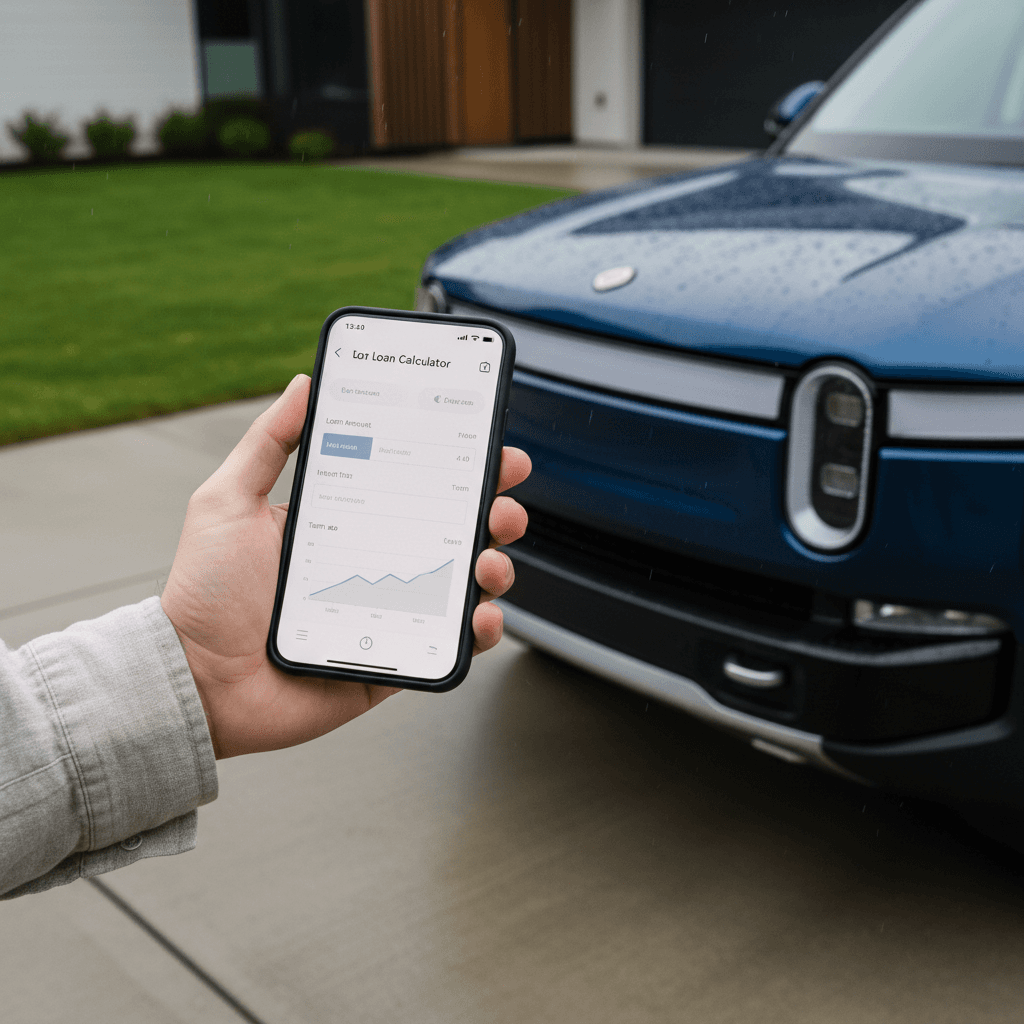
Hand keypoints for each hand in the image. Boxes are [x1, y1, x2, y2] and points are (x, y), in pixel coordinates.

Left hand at [161, 374, 530, 757]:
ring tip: (490, 560)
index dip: (458, 466)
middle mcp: (375, 565)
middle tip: (502, 502)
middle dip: (494, 511)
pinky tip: (482, 616)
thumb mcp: (228, 500)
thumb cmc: (205, 593)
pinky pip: (451, 645)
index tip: (487, 444)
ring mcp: (390, 613)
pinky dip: (480, 631)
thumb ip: (267, 442)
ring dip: (495, 565)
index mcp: (346, 523)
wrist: (195, 678)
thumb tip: (303, 384)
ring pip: (463, 585)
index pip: (415, 487)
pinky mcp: (394, 660)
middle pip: (453, 532)